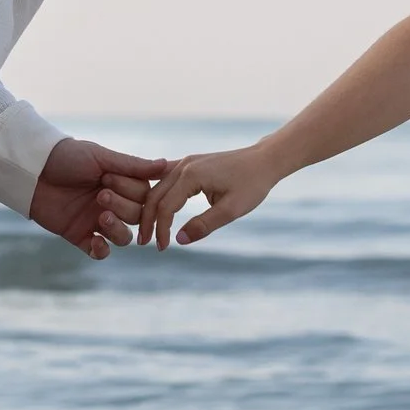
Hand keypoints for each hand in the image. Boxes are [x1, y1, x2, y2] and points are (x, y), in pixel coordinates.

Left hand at [27, 136, 168, 259]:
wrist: (32, 169)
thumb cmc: (67, 157)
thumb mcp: (101, 157)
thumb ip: (133, 166)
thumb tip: (166, 165)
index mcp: (121, 183)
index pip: (143, 195)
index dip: (130, 191)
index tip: (107, 178)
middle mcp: (113, 203)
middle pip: (137, 217)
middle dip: (122, 208)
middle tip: (100, 195)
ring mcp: (97, 221)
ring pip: (123, 237)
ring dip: (117, 230)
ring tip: (101, 218)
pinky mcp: (79, 235)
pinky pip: (99, 252)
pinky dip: (101, 251)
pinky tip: (97, 242)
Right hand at [149, 143, 281, 245]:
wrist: (264, 161)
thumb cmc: (251, 184)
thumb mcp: (231, 210)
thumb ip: (204, 225)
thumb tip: (179, 240)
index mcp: (191, 175)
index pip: (166, 207)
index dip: (161, 230)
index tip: (162, 248)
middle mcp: (184, 165)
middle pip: (154, 195)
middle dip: (148, 221)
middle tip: (144, 244)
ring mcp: (185, 162)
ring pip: (157, 187)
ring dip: (150, 209)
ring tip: (148, 231)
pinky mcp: (190, 164)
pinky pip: (166, 180)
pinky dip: (158, 195)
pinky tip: (152, 209)